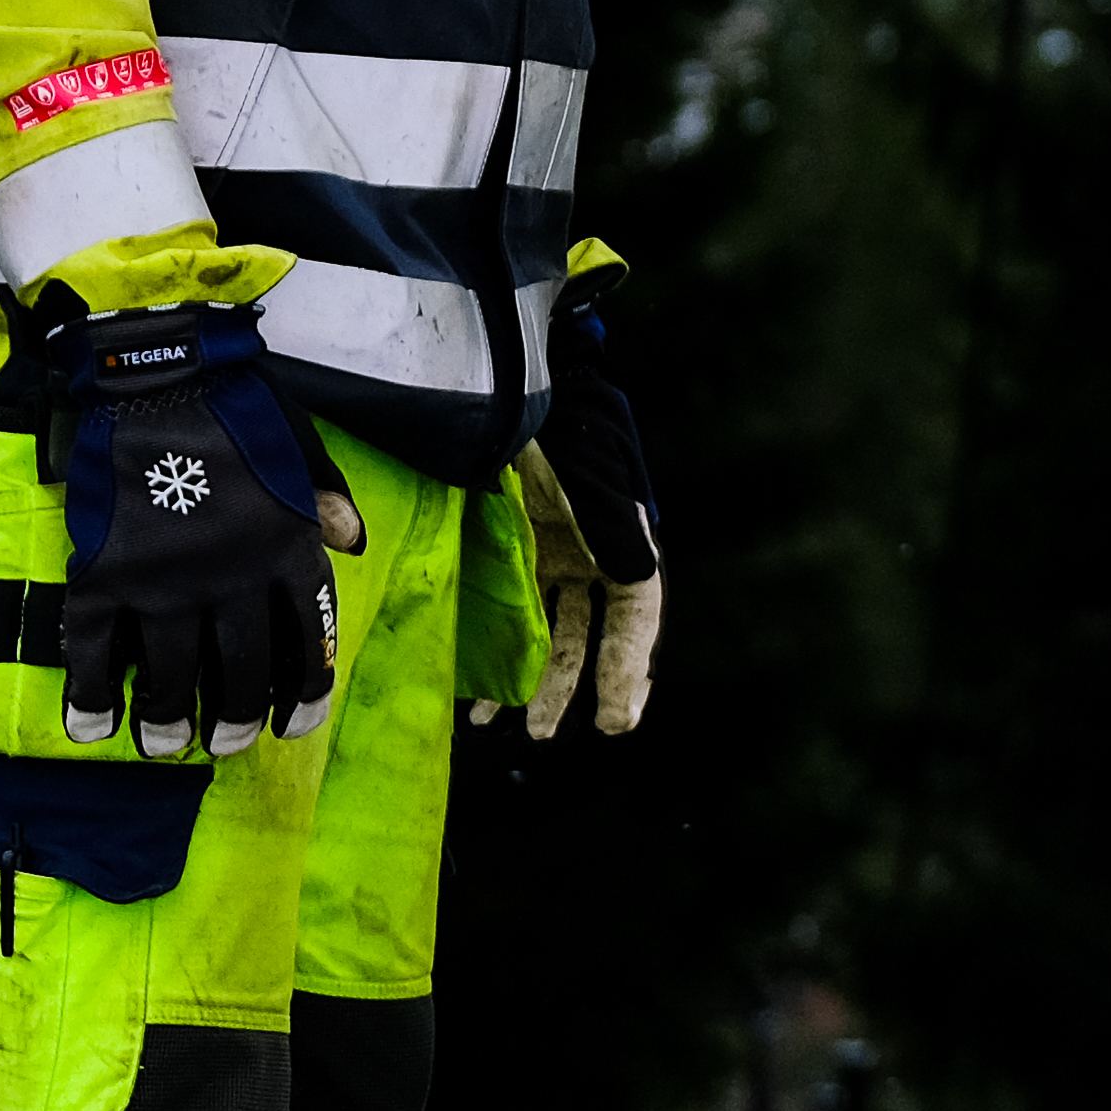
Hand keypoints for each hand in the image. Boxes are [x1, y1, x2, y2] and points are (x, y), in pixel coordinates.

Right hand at [39, 298, 350, 758]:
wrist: (155, 372)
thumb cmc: (234, 407)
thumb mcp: (300, 449)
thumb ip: (324, 502)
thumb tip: (352, 543)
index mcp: (286, 547)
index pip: (305, 636)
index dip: (304, 690)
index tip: (294, 726)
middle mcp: (231, 575)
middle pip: (238, 669)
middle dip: (234, 717)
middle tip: (226, 743)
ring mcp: (164, 579)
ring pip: (168, 673)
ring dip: (167, 721)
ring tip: (166, 745)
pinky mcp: (103, 574)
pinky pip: (93, 652)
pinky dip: (89, 696)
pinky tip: (93, 727)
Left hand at [503, 276, 661, 735]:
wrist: (518, 376)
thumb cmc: (567, 428)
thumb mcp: (598, 484)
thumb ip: (619, 534)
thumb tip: (642, 587)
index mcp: (624, 538)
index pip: (636, 618)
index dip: (630, 671)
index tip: (615, 724)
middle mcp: (592, 549)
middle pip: (589, 632)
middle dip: (571, 685)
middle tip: (543, 735)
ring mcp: (551, 545)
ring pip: (547, 625)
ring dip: (529, 672)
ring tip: (500, 722)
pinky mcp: (511, 538)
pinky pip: (508, 603)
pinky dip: (494, 641)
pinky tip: (468, 676)